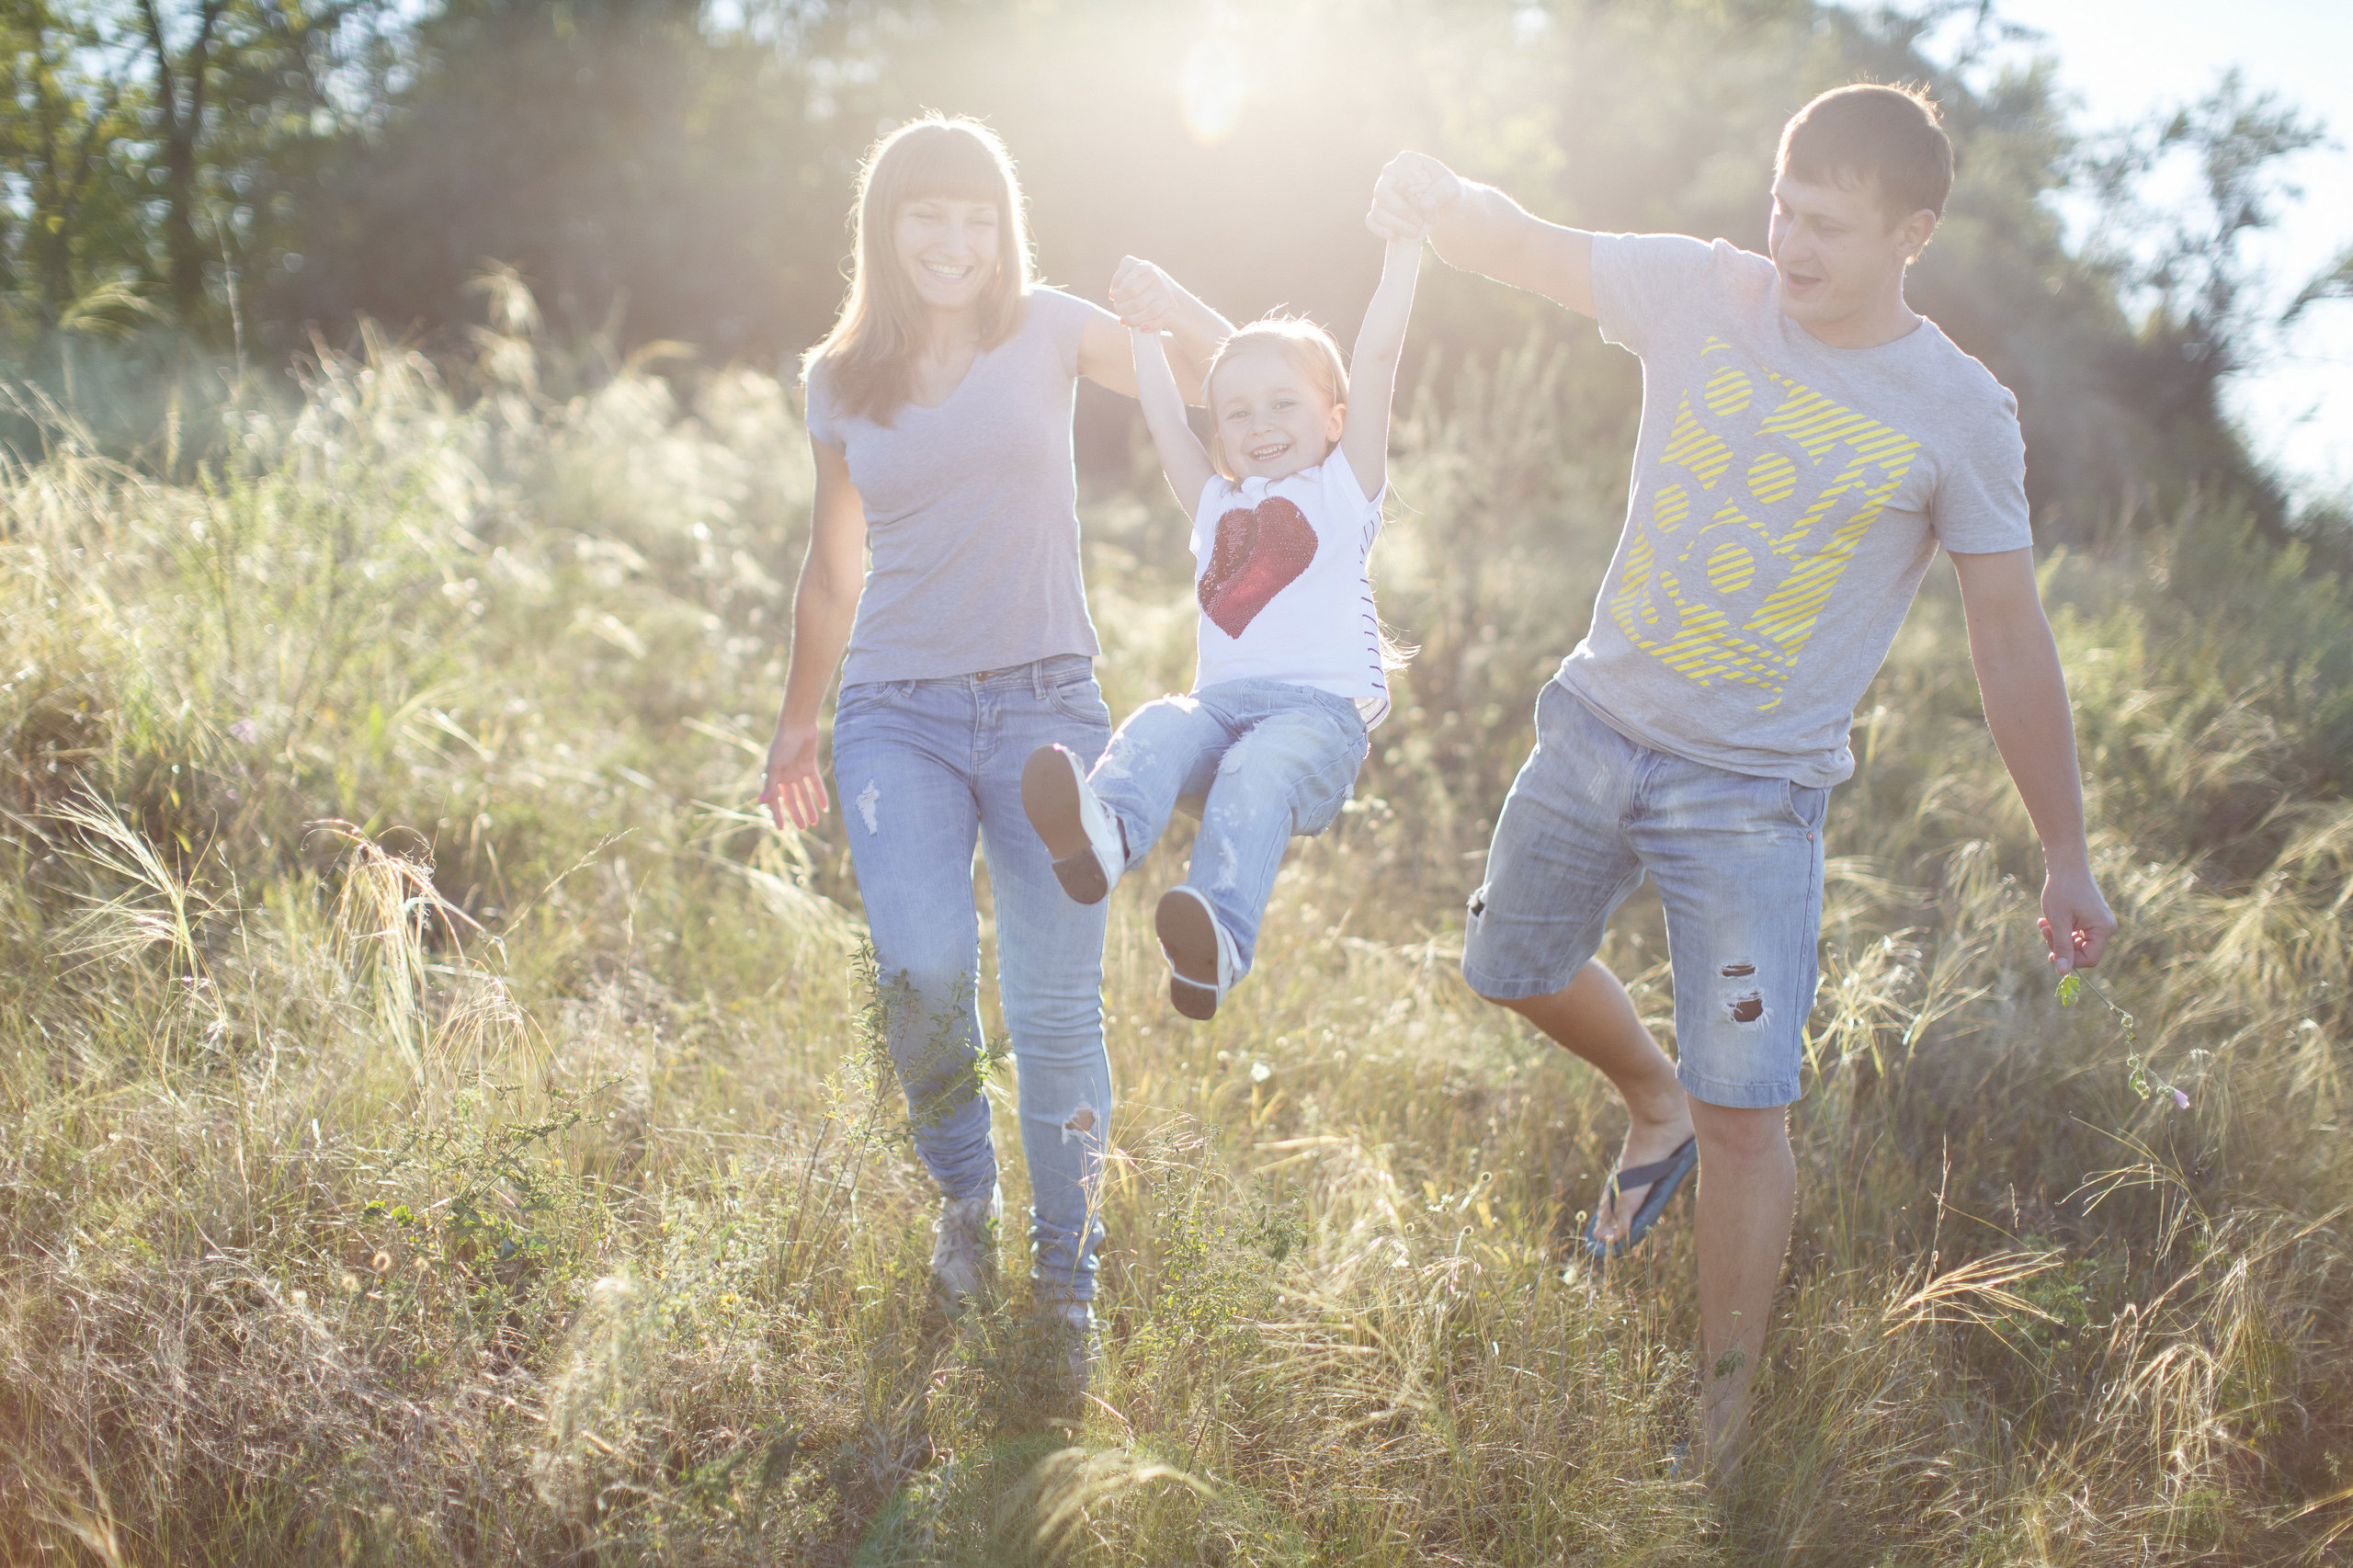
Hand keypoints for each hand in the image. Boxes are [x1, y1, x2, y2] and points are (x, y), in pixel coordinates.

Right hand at [758, 718, 827, 830]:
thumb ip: (770, 784)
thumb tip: (760, 802)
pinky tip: (825, 807)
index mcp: (774, 776)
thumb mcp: (775, 766)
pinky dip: (820, 794)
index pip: (775, 800)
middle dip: (797, 814)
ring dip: (809, 807)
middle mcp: (785, 775)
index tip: (781, 829)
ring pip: (804, 794)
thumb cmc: (783, 744)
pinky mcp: (810, 765)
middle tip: (804, 828)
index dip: (777, 814)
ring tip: (815, 822)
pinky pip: (816, 783)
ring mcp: (798, 771)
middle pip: (791, 799)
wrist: (798, 724)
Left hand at [1111, 256, 1183, 331]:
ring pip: (1148, 312)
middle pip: (1137, 302)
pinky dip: (1150, 326)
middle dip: (1122, 307)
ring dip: (1132, 319)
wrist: (1168, 289)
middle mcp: (1157, 279)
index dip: (1117, 294)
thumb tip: (1113, 294)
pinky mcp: (1171, 307)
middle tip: (1117, 309)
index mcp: (1145, 268)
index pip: (1129, 288)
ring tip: (1122, 320)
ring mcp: (1165, 294)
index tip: (1112, 296)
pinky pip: (1160, 319)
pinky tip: (1140, 329)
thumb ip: (1120, 277)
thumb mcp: (1132, 272)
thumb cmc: (1142, 281)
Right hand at [1368, 150, 1459, 240]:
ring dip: (1394, 225)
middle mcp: (1390, 174)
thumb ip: (1442, 192)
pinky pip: (1371, 220)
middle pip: (1380, 195)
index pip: (1391, 178)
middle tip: (1417, 226)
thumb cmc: (1447, 191)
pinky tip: (1392, 236)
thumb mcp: (1452, 188)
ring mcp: (1384, 192)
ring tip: (1414, 233)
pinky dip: (1379, 230)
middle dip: (1398, 215)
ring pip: (1376, 210)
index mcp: (1405, 162)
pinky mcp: (1382, 209)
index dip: (1402, 200)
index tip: (1423, 213)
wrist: (1445, 203)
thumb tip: (1425, 204)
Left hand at [2038, 862, 2115, 976]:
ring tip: (2043, 923)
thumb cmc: (2062, 890)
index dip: (2069, 960)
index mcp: (2104, 929)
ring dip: (2058, 937)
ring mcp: (2099, 922)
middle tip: (2043, 930)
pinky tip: (2047, 920)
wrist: (2066, 864)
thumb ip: (2061, 947)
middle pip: (2082, 952)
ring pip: (2076, 943)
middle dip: (2060, 945)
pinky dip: (2062, 929)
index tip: (2050, 952)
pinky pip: (2076, 934)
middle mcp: (2106, 927)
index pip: (2089, 959)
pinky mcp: (2091, 918)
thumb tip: (2063, 973)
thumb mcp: (2058, 922)